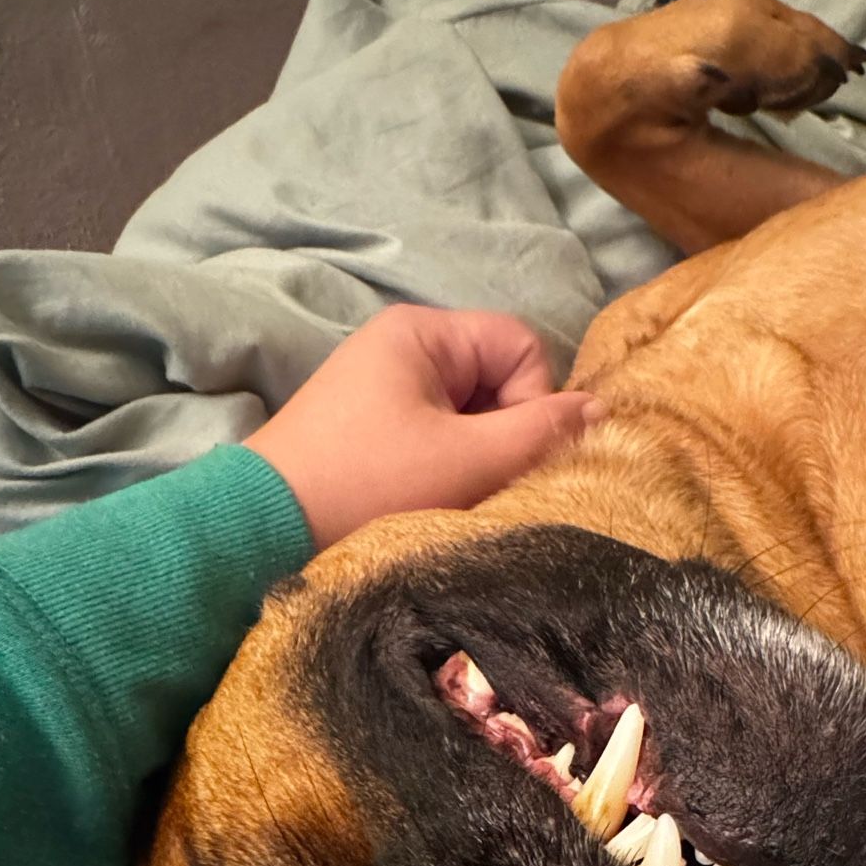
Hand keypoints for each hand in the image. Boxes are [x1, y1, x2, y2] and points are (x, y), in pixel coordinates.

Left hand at [245, 306, 603, 549]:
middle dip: (504, 436)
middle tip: (480, 484)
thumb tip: (603, 410)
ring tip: (450, 499)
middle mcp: (402, 348)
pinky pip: (437, 440)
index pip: (523, 348)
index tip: (507, 454)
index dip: (533, 401)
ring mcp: (382, 390)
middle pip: (499, 382)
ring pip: (471, 418)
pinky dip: (446, 472)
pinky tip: (427, 504)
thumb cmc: (367, 486)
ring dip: (477, 461)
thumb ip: (543, 431)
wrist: (261, 533)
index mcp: (423, 332)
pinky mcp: (368, 432)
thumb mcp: (468, 459)